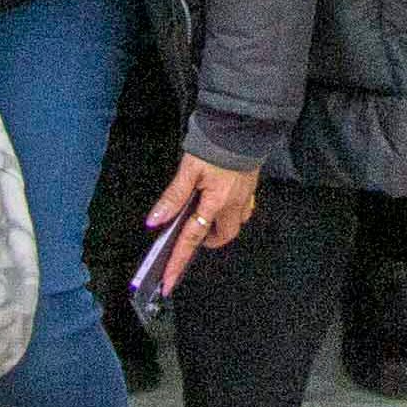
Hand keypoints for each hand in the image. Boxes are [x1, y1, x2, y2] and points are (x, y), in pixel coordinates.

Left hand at [140, 155, 259, 288]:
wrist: (242, 124)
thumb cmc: (213, 145)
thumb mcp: (187, 170)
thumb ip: (173, 197)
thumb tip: (155, 221)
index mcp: (215, 203)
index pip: (192, 239)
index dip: (179, 261)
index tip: (169, 282)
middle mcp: (234, 205)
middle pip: (222, 236)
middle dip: (207, 241)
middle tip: (192, 233)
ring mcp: (245, 197)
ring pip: (235, 224)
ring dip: (220, 227)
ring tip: (205, 216)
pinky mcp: (251, 186)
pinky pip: (243, 209)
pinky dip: (231, 212)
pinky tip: (222, 202)